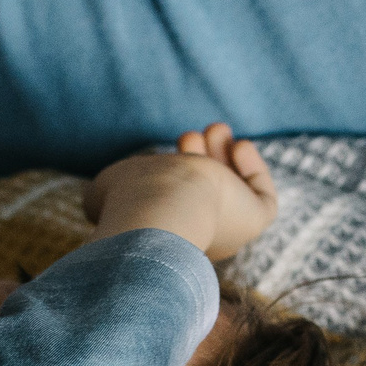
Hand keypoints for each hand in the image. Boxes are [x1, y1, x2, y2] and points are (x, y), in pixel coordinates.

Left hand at [82, 123, 278, 259]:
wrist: (160, 212)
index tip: (172, 146)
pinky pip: (262, 199)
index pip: (177, 204)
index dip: (176, 171)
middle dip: (201, 158)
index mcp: (165, 237)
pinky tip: (240, 146)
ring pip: (232, 193)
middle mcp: (199, 237)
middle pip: (207, 196)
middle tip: (192, 134)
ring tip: (216, 128)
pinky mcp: (253, 222)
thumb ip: (106, 193)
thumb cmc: (129, 201)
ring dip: (224, 156)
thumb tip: (103, 198)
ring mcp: (227, 230)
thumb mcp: (106, 191)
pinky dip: (255, 171)